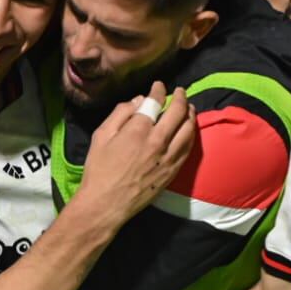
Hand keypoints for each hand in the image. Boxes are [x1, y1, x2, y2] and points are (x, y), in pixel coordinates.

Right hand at [76, 84, 196, 225]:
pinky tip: (189, 130)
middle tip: (180, 92)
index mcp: (137, 130)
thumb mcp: (101, 136)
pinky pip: (188, 148)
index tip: (159, 86)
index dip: (159, 90)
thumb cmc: (99, 170)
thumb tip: (138, 101)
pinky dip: (191, 134)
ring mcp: (168, 157)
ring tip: (189, 107)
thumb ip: (120, 114)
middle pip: (178, 112)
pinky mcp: (173, 171)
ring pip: (188, 129)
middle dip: (181, 97)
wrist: (106, 203)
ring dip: (191, 114)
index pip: (155, 102)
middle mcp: (157, 141)